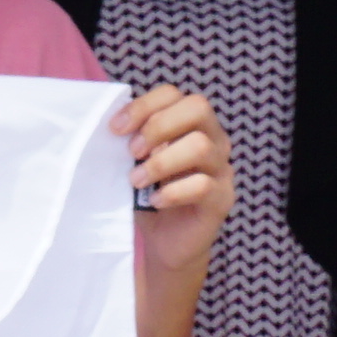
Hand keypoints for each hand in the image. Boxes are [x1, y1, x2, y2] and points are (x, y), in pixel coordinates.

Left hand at [114, 81, 229, 271]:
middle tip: (133, 152)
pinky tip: (155, 201)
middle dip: (158, 126)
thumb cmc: (149, 196)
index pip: (173, 94)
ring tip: (137, 181)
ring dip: (160, 163)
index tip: (115, 129)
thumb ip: (132, 141)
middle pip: (197, 107)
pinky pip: (203, 185)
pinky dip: (172, 192)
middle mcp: (213, 138)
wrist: (166, 243)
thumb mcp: (136, 164)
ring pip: (200, 146)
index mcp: (191, 124)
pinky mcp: (223, 198)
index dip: (143, 106)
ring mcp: (222, 168)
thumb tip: (113, 127)